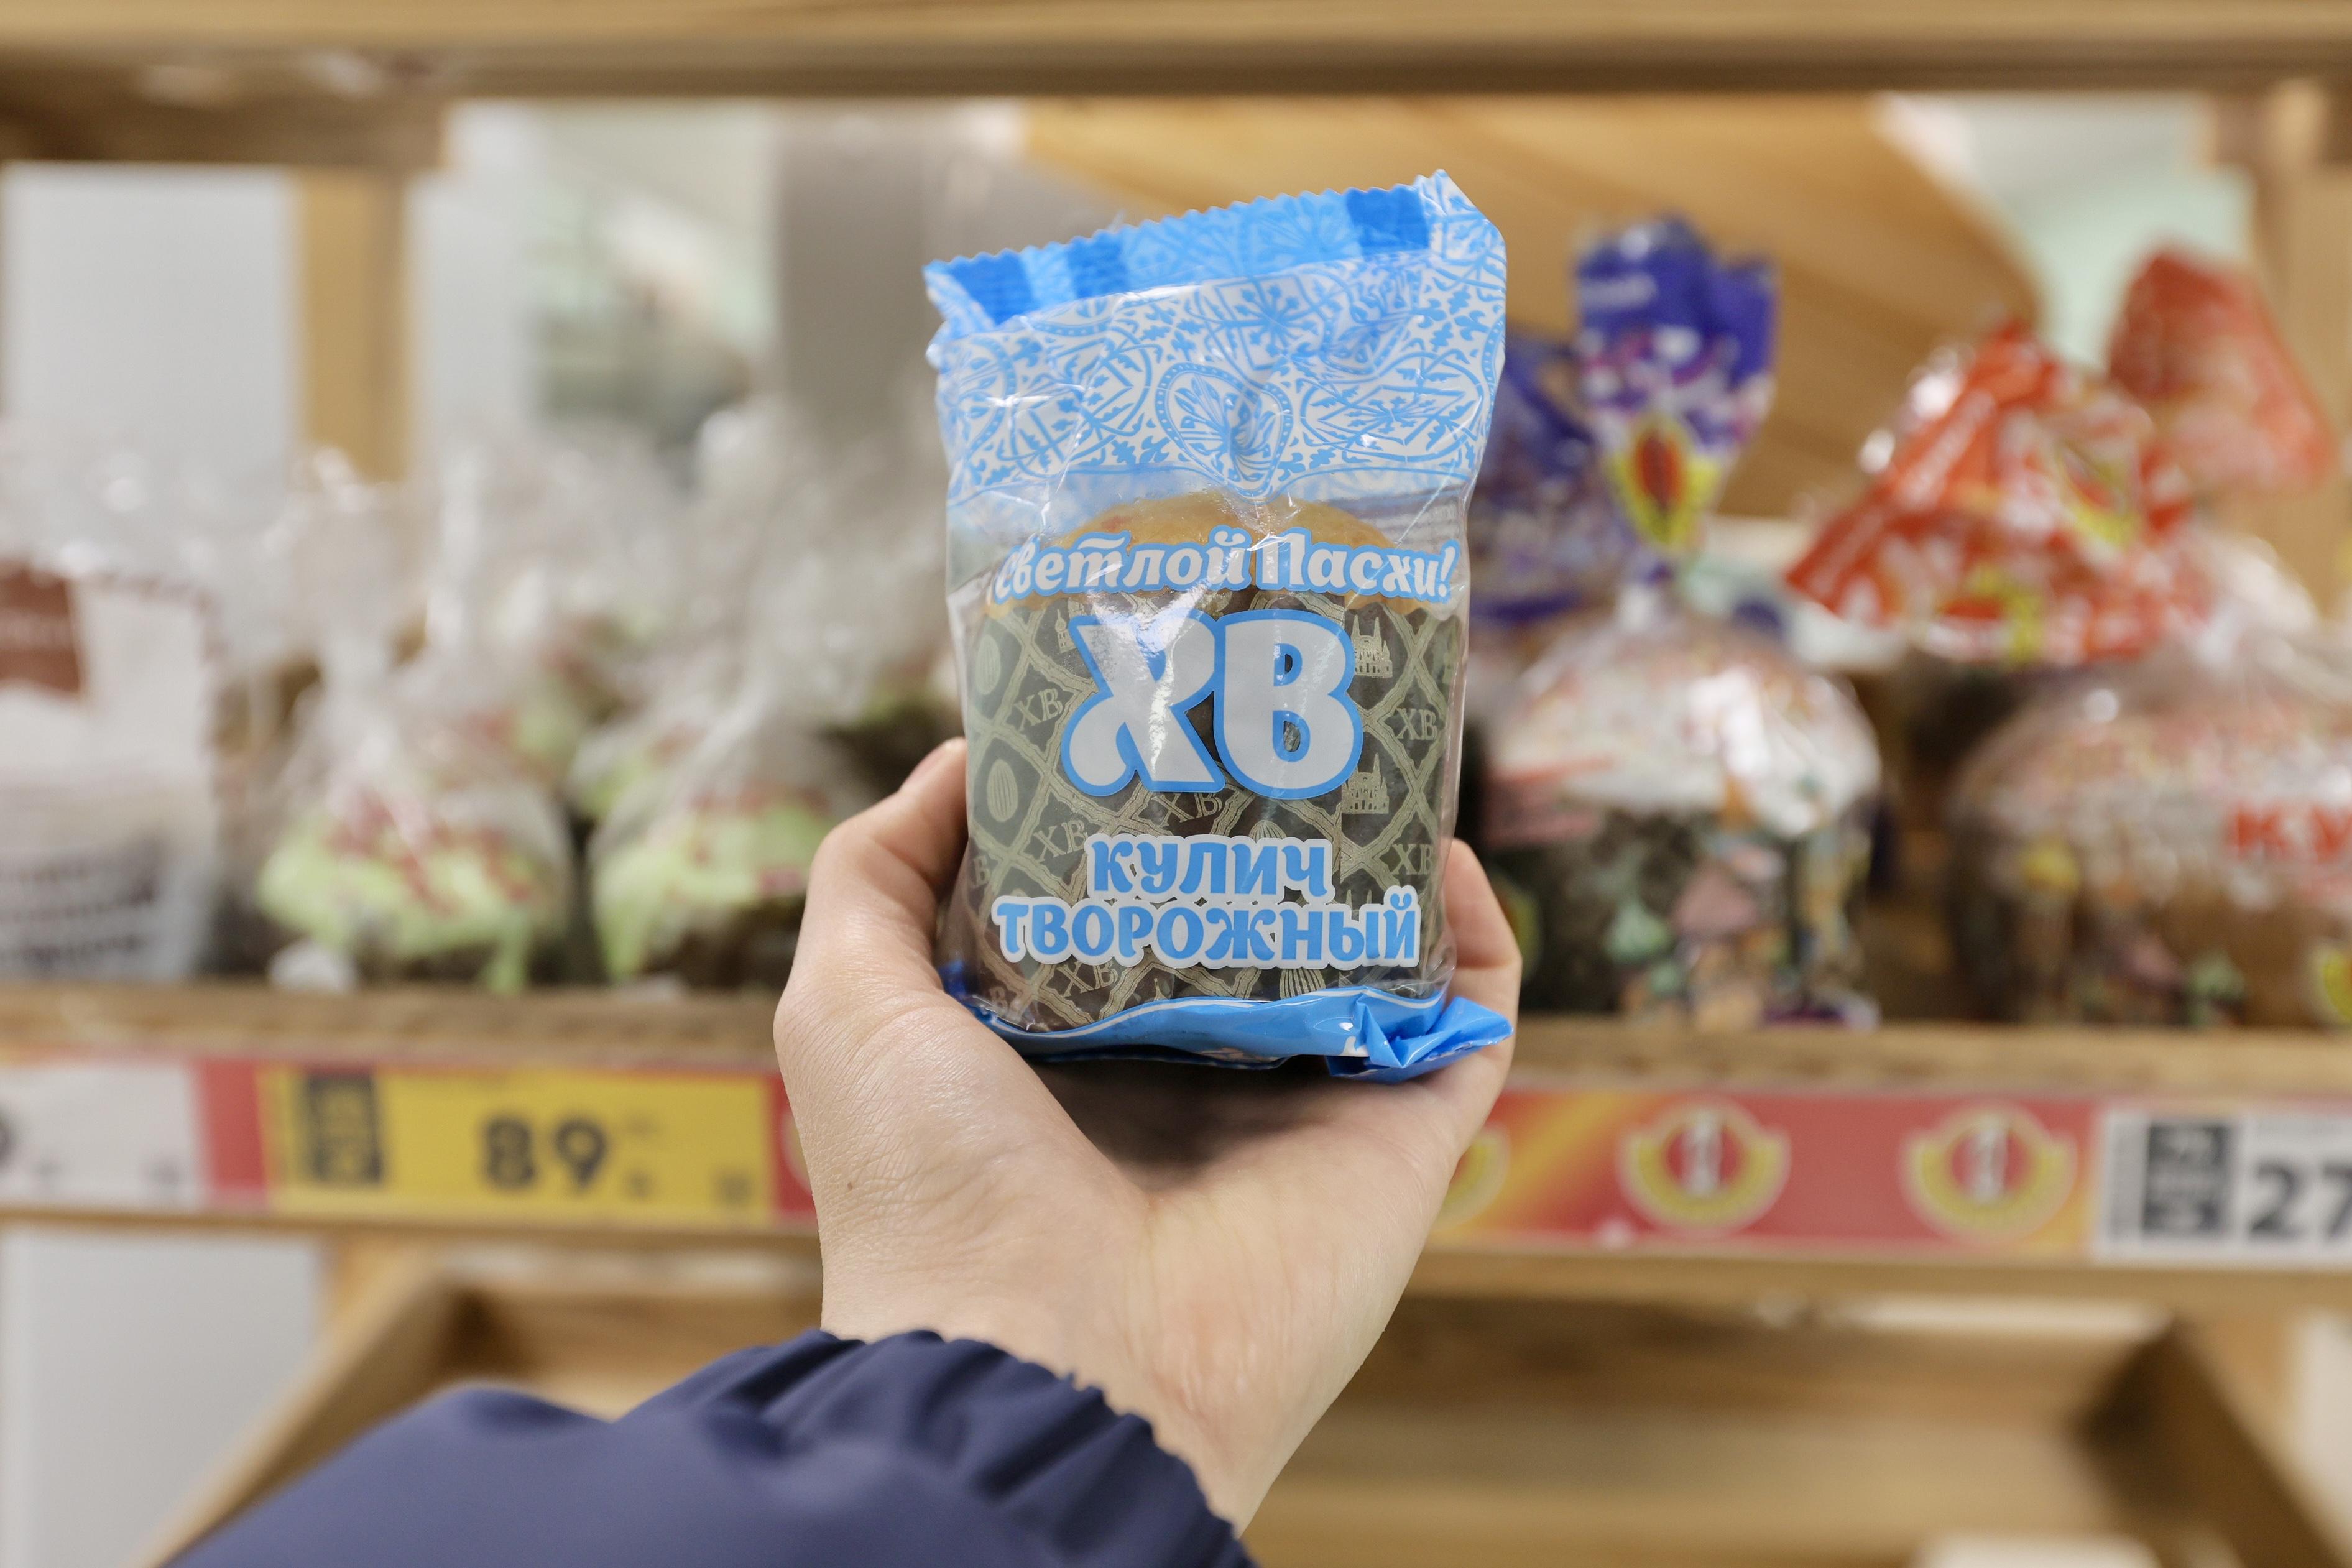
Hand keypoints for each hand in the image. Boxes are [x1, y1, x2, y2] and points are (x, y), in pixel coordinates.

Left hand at [772, 739, 1518, 1525]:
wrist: (1048, 1364)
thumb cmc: (932, 1188)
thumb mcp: (850, 1006)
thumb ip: (875, 874)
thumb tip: (959, 758)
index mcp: (1072, 1047)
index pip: (1128, 907)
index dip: (1144, 811)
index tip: (1160, 712)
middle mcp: (1192, 1073)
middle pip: (1259, 918)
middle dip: (1276, 819)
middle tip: (1285, 716)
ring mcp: (1303, 1108)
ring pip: (1372, 957)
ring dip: (1388, 861)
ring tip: (1378, 759)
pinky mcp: (1398, 1143)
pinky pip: (1470, 1023)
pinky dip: (1480, 938)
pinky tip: (1448, 857)